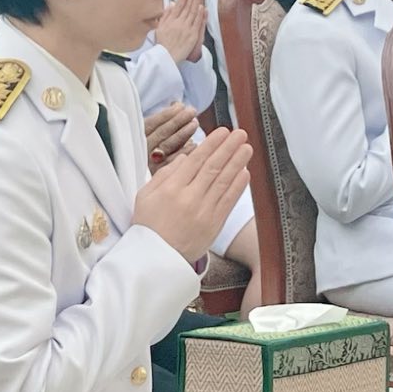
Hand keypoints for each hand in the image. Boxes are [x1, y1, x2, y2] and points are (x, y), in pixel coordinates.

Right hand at [131, 126, 251, 261]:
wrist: (156, 259)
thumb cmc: (148, 226)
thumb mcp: (145, 196)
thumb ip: (164, 175)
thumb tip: (184, 158)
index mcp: (171, 189)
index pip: (195, 160)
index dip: (212, 144)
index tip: (223, 132)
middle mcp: (189, 198)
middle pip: (213, 167)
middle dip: (229, 148)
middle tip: (240, 134)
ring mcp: (204, 212)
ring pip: (224, 182)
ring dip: (238, 162)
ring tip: (247, 148)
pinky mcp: (214, 225)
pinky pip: (229, 201)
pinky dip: (238, 186)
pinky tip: (245, 172)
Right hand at [144, 102, 200, 171]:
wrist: (155, 183)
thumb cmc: (157, 149)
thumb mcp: (155, 132)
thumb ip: (165, 119)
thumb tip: (177, 104)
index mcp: (137, 139)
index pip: (151, 124)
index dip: (166, 114)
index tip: (180, 106)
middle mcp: (142, 152)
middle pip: (161, 134)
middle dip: (177, 120)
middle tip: (191, 112)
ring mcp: (152, 165)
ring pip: (168, 145)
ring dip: (183, 133)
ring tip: (194, 123)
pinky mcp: (163, 176)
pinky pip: (176, 162)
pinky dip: (186, 151)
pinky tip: (194, 144)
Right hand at [155, 0, 207, 63]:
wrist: (165, 58)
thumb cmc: (162, 45)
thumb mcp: (159, 28)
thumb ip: (166, 15)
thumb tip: (170, 5)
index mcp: (170, 20)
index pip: (178, 4)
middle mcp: (178, 22)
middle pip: (187, 6)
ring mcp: (185, 28)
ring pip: (192, 12)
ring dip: (196, 1)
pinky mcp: (191, 36)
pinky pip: (196, 23)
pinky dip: (199, 14)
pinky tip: (202, 7)